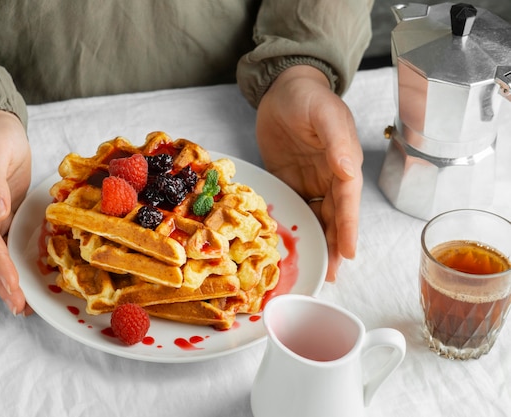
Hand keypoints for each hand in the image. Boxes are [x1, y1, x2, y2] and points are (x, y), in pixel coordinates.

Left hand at [255, 65, 362, 281]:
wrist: (282, 89)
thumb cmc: (308, 98)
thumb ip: (337, 142)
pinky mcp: (287, 182)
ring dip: (316, 241)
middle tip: (329, 274)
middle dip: (333, 245)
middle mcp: (329, 178)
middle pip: (333, 217)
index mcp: (343, 164)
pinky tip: (287, 243)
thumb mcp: (325, 114)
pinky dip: (291, 225)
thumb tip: (349, 171)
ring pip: (315, 218)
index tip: (347, 254)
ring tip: (314, 267)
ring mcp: (308, 182)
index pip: (347, 203)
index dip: (347, 229)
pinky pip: (291, 207)